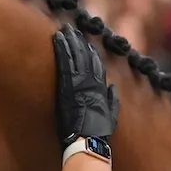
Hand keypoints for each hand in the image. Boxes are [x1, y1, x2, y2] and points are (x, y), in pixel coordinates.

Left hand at [53, 24, 119, 148]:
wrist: (88, 142)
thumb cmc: (99, 134)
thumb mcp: (112, 116)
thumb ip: (113, 101)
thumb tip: (113, 88)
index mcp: (101, 89)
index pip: (96, 65)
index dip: (90, 52)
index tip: (85, 42)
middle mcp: (92, 82)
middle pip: (86, 56)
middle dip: (79, 41)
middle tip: (71, 29)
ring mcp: (80, 82)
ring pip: (75, 55)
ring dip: (70, 40)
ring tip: (63, 29)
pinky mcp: (68, 85)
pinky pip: (65, 62)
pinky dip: (62, 48)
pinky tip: (57, 38)